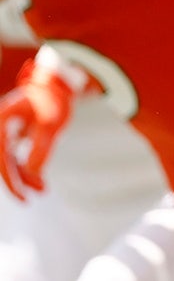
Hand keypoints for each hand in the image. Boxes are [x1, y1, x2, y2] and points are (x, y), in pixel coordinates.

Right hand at [0, 67, 74, 199]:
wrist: (56, 85)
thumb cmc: (53, 99)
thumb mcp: (51, 123)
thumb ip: (41, 147)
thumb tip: (31, 174)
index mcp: (1, 120)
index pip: (0, 156)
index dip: (9, 179)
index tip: (22, 194)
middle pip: (1, 162)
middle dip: (15, 181)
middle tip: (29, 198)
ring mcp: (2, 132)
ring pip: (7, 162)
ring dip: (23, 177)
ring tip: (42, 189)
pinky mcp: (10, 136)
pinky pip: (14, 158)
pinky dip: (25, 169)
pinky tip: (38, 182)